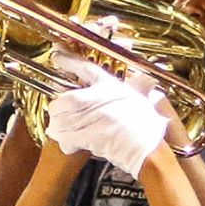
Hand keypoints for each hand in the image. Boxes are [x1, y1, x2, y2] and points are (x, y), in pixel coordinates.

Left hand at [44, 69, 171, 169]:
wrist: (147, 148)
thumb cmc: (147, 126)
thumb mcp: (144, 98)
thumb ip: (140, 86)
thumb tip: (144, 80)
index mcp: (111, 87)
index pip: (85, 68)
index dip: (69, 62)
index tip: (57, 57)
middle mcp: (99, 100)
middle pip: (66, 98)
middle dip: (57, 107)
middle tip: (56, 110)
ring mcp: (92, 118)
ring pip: (62, 119)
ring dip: (57, 125)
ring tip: (58, 129)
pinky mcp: (88, 136)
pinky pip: (66, 137)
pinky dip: (63, 142)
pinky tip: (67, 143)